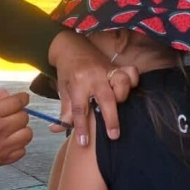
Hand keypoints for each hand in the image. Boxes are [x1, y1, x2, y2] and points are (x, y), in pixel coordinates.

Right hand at [0, 91, 32, 175]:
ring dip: (21, 129)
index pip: (17, 102)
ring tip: (11, 129)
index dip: (22, 97)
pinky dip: (18, 145)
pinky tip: (8, 142)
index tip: (22, 98)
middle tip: (10, 114)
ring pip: (27, 134)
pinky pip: (22, 151)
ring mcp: (1, 147)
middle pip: (24, 117)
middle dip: (19, 112)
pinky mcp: (1, 160)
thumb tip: (6, 95)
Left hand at [48, 31, 138, 145]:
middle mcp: (93, 76)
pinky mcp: (116, 66)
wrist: (71, 46)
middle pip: (105, 98)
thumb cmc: (67, 71)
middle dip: (110, 118)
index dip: (81, 127)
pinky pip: (130, 72)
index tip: (83, 142)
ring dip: (122, 95)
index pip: (79, 109)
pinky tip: (129, 90)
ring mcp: (107, 70)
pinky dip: (133, 80)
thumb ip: (64, 111)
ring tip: (119, 106)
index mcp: (77, 83)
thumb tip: (56, 129)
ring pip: (121, 82)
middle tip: (113, 136)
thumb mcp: (63, 90)